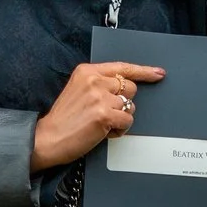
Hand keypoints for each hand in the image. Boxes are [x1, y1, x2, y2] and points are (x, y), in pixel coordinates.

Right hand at [30, 60, 164, 171]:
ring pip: (130, 107)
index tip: (159, 73)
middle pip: (130, 88)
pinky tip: (104, 132)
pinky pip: (127, 121)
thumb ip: (99, 84)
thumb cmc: (64, 120)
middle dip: (123, 103)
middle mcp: (94, 81)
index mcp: (87, 71)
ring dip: (120, 119)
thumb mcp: (78, 91)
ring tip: (101, 124)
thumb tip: (125, 88)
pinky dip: (119, 130)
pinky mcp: (104, 115)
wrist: (47, 139)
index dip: (144, 71)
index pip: (122, 67)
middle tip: (106, 114)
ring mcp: (100, 97)